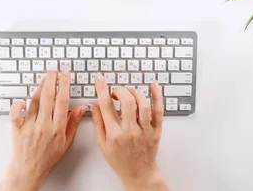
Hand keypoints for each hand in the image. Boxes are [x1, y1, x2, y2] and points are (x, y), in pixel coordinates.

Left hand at [0, 71, 87, 190]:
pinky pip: (16, 112)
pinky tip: (24, 99)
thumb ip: (73, 123)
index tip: (65, 75)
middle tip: (53, 71)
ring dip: (39, 87)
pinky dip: (19, 103)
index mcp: (57, 128)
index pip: (62, 101)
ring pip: (34, 101)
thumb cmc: (48, 157)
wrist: (29, 169)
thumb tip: (81, 108)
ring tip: (44, 79)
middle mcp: (43, 125)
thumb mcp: (66, 142)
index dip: (64, 85)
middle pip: (47, 97)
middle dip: (51, 80)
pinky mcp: (17, 128)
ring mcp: (29, 126)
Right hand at [90, 73, 167, 190]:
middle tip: (116, 91)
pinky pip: (159, 110)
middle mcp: (130, 131)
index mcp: (114, 134)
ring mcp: (145, 130)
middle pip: (127, 102)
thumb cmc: (120, 160)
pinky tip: (153, 86)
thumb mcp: (102, 144)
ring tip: (129, 92)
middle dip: (120, 90)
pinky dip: (157, 96)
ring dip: (135, 92)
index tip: (100, 79)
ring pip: (143, 104)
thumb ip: (98, 123)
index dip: (102, 89)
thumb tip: (94, 105)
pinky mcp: (156, 130)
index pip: (106, 106)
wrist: (138, 173)